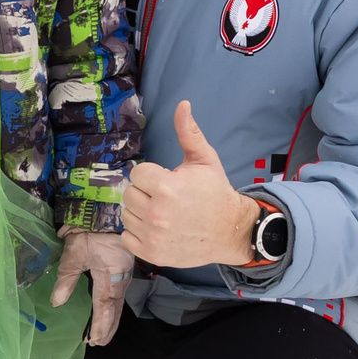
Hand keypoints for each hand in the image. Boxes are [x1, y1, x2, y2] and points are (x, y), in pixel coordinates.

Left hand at [52, 228, 134, 346]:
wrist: (109, 208)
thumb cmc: (92, 230)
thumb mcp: (74, 254)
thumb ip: (66, 280)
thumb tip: (57, 303)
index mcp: (109, 280)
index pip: (104, 310)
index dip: (99, 326)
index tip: (92, 340)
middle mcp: (120, 281)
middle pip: (115, 311)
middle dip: (107, 328)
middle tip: (98, 342)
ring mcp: (124, 275)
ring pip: (119, 303)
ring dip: (112, 319)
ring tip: (104, 333)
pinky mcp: (123, 268)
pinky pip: (120, 293)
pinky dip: (114, 306)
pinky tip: (110, 309)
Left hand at [122, 102, 259, 269]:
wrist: (231, 230)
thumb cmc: (215, 193)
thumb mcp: (204, 160)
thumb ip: (188, 133)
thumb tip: (182, 104)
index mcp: (166, 187)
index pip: (137, 173)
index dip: (151, 175)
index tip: (166, 181)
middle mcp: (156, 212)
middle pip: (129, 194)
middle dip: (144, 193)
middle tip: (165, 198)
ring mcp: (153, 235)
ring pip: (126, 215)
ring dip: (140, 212)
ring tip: (162, 213)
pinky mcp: (151, 254)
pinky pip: (126, 237)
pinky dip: (137, 233)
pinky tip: (156, 228)